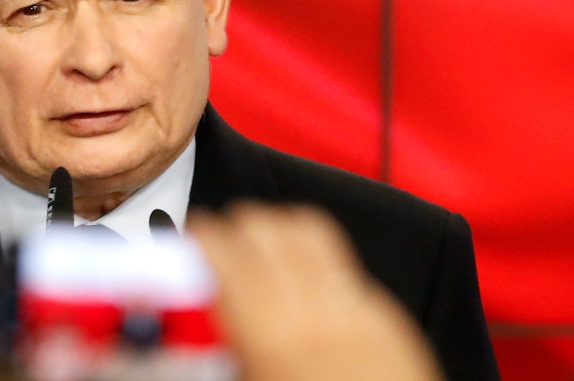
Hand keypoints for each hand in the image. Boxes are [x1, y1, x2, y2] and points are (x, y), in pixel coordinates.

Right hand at [191, 204, 443, 380]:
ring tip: (259, 252)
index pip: (224, 251)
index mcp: (271, 339)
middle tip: (217, 249)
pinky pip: (344, 269)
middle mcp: (316, 314)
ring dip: (275, 233)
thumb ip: (218, 349)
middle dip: (233, 229)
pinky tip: (305, 294)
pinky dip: (315, 265)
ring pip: (308, 232)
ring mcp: (359, 313)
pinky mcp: (390, 323)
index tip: (188, 241)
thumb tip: (187, 327)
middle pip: (265, 228)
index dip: (198, 237)